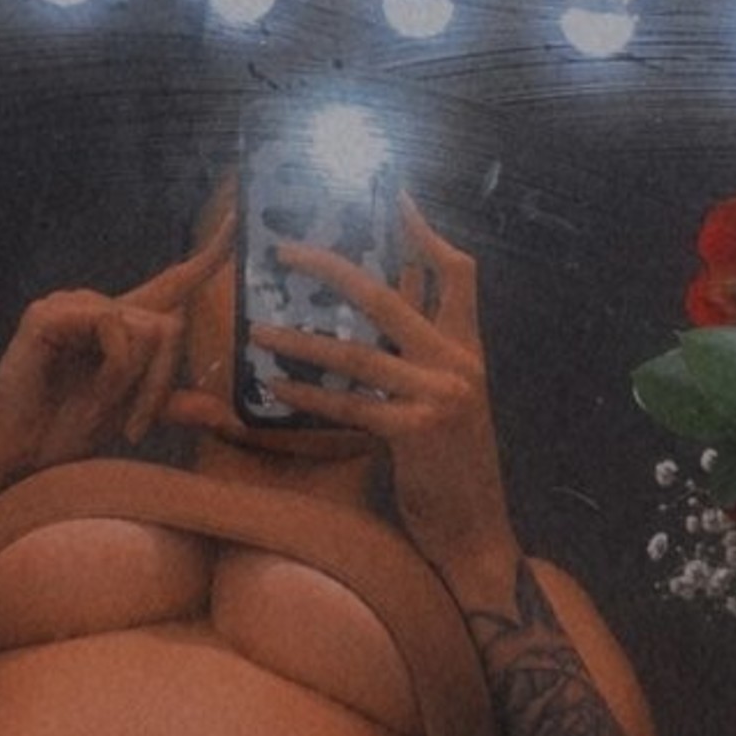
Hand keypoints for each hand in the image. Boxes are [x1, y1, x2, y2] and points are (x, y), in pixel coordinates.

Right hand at [0, 210, 230, 485]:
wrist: (17, 454)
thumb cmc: (66, 430)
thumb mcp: (133, 414)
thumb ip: (174, 404)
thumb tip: (225, 415)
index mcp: (123, 322)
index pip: (173, 283)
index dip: (208, 254)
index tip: (237, 220)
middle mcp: (102, 304)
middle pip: (170, 326)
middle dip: (160, 383)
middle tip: (133, 427)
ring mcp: (75, 303)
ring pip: (147, 330)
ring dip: (134, 383)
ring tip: (104, 414)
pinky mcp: (52, 313)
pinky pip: (115, 331)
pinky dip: (114, 372)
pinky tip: (89, 394)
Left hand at [252, 194, 517, 581]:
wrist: (477, 538)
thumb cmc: (453, 474)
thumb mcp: (449, 407)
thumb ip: (420, 364)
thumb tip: (372, 327)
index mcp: (468, 352)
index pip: (457, 274)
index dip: (426, 232)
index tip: (394, 196)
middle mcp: (458, 364)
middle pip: (390, 297)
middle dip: (334, 268)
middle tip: (287, 250)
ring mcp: (441, 396)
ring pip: (358, 354)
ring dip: (301, 339)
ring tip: (258, 329)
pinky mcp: (418, 431)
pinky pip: (350, 405)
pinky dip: (309, 394)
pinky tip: (275, 385)